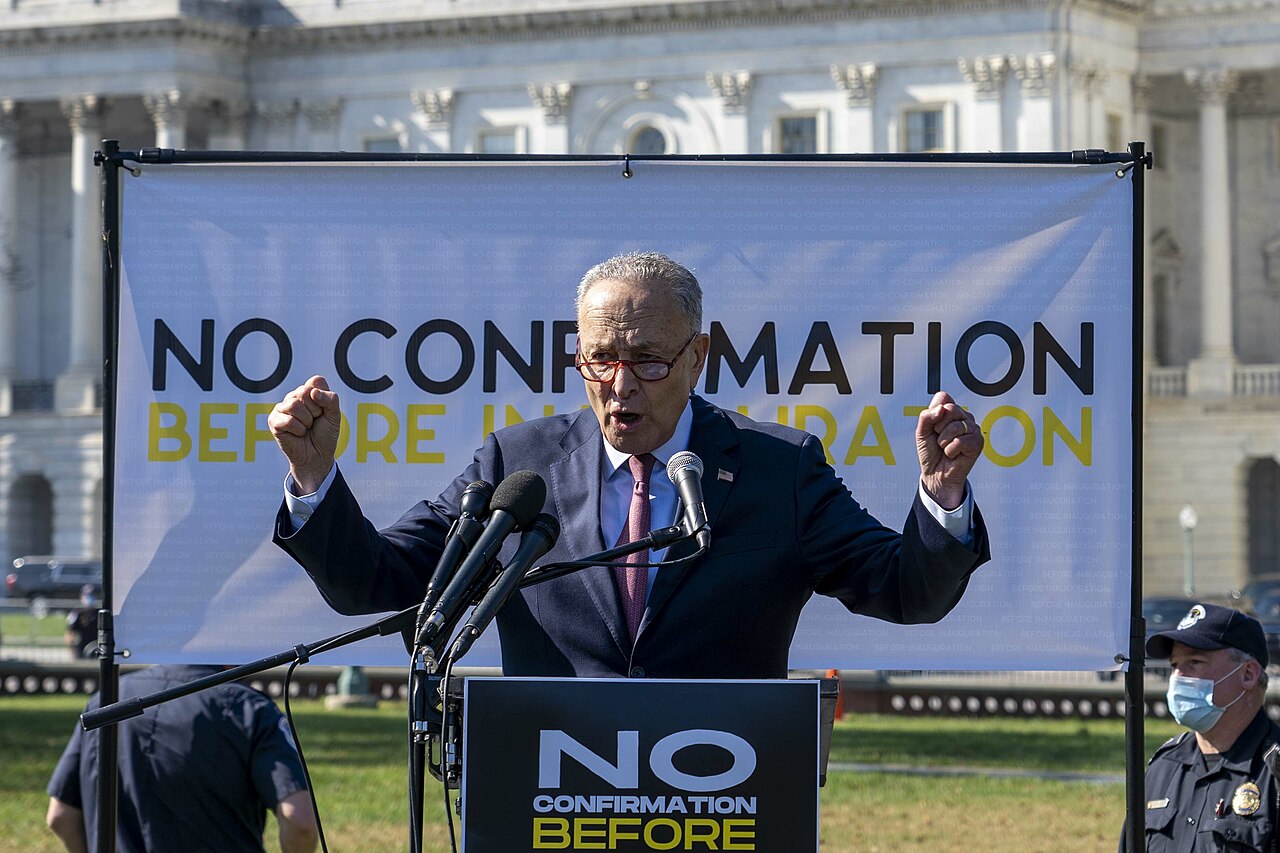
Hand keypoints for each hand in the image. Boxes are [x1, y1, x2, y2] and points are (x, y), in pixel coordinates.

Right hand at [268, 375, 341, 493]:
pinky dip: (298, 430)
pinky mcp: (273, 420)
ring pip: (294, 405)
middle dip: (315, 410)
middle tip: (314, 421)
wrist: (318, 455)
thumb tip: (313, 393)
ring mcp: (282, 407)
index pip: (316, 381)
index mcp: (309, 391)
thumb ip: (330, 399)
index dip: (324, 398)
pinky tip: (298, 434)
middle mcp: (294, 396)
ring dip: (306, 421)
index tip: (324, 411)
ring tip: (306, 428)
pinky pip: (287, 420)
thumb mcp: (335, 415)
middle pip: (304, 391)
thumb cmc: (325, 434)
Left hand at [915, 390, 981, 509]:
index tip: (933, 426)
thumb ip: (926, 416)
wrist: (935, 474)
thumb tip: (942, 408)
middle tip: (939, 439)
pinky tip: (953, 454)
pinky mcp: (978, 442)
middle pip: (950, 409)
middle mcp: (963, 417)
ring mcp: (972, 428)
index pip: (943, 397)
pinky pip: (961, 441)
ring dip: (944, 441)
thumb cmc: (930, 452)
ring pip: (955, 426)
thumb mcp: (921, 432)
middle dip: (938, 427)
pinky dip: (951, 450)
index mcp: (950, 412)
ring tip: (945, 447)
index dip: (934, 412)